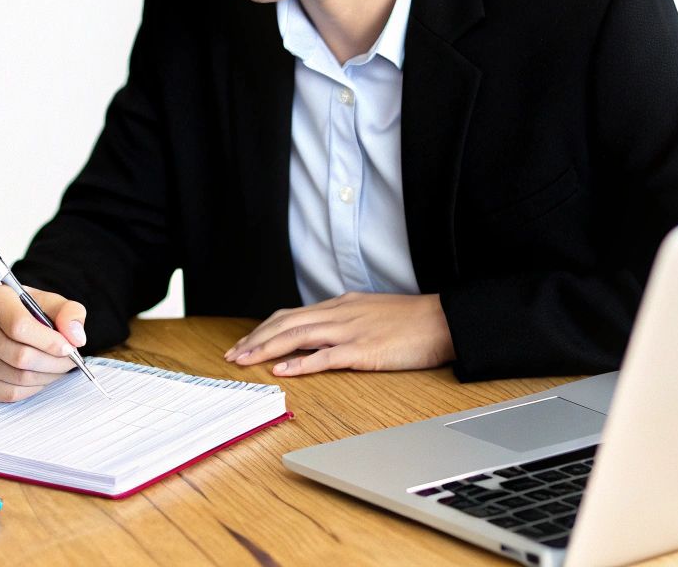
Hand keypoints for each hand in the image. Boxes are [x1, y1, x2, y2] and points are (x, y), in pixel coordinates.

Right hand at [0, 285, 88, 401]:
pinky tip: (39, 376)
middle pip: (21, 356)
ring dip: (47, 376)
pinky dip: (33, 389)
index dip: (49, 342)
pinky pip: (10, 393)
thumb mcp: (50, 303)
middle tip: (70, 361)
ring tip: (57, 367)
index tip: (69, 348)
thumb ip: (69, 313)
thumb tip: (75, 338)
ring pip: (18, 377)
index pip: (19, 326)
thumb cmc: (27, 314)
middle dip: (54, 363)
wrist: (0, 327)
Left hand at [223, 292, 454, 376]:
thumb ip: (346, 321)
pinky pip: (326, 356)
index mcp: (340, 305)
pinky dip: (301, 363)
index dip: (264, 329)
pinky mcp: (364, 350)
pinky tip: (283, 371)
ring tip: (244, 361)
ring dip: (267, 349)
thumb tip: (323, 336)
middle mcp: (339, 314)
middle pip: (286, 323)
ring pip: (297, 336)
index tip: (245, 343)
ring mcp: (350, 331)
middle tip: (232, 355)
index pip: (291, 315)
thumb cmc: (412, 321)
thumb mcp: (371, 313)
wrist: (444, 320)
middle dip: (255, 339)